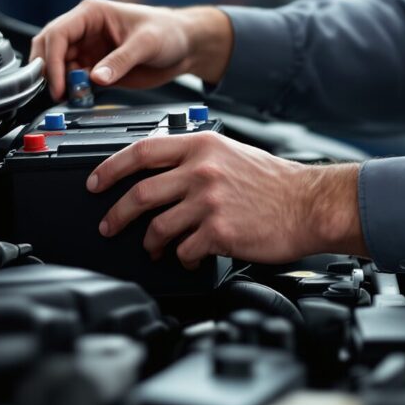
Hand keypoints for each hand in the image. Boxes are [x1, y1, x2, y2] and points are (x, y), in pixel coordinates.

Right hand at [31, 0, 232, 100]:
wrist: (184, 47)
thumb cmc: (168, 32)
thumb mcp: (146, 44)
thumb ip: (120, 61)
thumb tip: (95, 78)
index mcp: (91, 14)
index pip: (58, 33)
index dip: (52, 59)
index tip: (59, 83)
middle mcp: (84, 31)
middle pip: (49, 48)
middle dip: (48, 70)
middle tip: (57, 93)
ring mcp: (88, 50)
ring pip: (58, 66)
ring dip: (59, 82)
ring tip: (72, 98)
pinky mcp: (95, 68)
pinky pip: (73, 80)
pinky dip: (70, 91)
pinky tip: (79, 99)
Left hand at [89, 133, 366, 266]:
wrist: (310, 204)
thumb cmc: (275, 183)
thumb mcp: (230, 152)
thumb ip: (195, 157)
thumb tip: (159, 172)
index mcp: (200, 146)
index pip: (140, 151)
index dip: (110, 168)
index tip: (94, 182)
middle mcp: (201, 171)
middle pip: (139, 193)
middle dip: (117, 214)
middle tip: (108, 225)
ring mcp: (208, 202)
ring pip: (157, 226)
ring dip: (149, 242)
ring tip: (151, 248)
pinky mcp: (218, 232)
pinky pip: (183, 250)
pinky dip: (181, 258)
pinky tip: (188, 258)